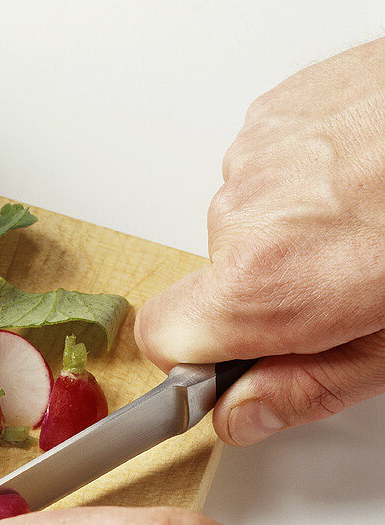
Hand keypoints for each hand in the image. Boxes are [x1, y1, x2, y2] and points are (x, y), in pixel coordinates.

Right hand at [135, 38, 384, 446]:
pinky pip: (267, 164)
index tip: (244, 354)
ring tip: (369, 216)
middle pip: (214, 276)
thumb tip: (240, 415)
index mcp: (265, 282)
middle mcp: (243, 212)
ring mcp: (257, 153)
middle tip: (351, 277)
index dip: (199, 356)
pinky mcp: (277, 109)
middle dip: (268, 284)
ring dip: (292, 226)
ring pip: (245, 218)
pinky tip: (364, 175)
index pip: (161, 337)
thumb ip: (307, 386)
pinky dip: (306, 176)